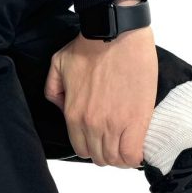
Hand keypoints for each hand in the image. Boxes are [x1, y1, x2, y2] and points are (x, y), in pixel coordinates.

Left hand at [45, 24, 157, 167]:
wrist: (116, 33)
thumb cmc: (90, 45)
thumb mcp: (58, 65)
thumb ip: (53, 90)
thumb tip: (60, 105)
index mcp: (73, 114)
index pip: (81, 150)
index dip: (93, 148)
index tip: (102, 142)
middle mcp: (91, 124)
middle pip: (100, 158)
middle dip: (108, 154)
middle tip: (117, 143)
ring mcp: (114, 124)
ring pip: (116, 159)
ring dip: (122, 157)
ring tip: (129, 145)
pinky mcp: (136, 120)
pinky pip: (133, 154)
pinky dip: (135, 157)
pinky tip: (138, 148)